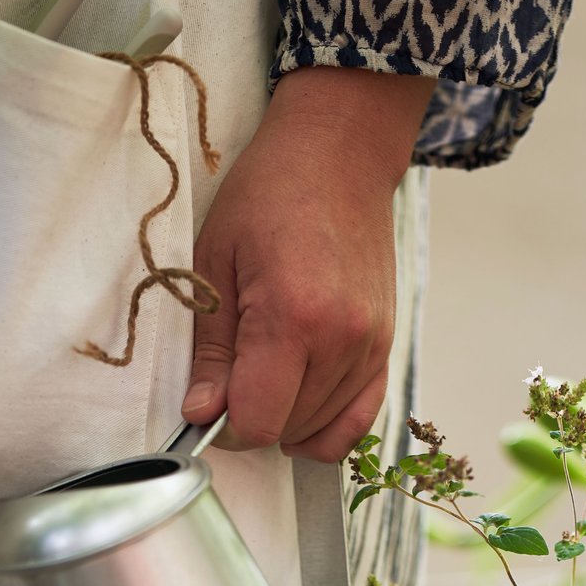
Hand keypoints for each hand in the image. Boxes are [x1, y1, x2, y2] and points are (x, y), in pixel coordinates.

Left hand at [180, 66, 434, 461]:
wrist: (339, 155)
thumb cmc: (270, 195)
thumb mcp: (215, 261)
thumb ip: (211, 349)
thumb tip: (200, 413)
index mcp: (292, 318)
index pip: (259, 422)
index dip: (225, 425)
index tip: (209, 401)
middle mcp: (341, 341)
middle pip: (288, 430)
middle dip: (252, 418)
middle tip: (231, 378)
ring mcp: (371, 347)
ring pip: (320, 430)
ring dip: (286, 419)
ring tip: (265, 373)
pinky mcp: (385, 348)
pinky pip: (359, 420)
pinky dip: (325, 427)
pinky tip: (300, 407)